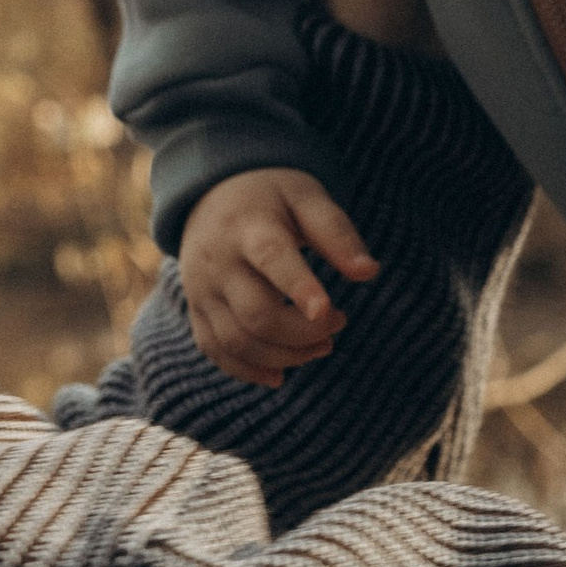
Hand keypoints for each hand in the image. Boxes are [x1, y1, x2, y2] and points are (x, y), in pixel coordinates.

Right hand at [180, 167, 378, 386]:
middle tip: (340, 322)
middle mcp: (217, 262)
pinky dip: (247, 371)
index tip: (328, 311)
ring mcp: (202, 290)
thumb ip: (336, 234)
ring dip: (284, 357)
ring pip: (237, 341)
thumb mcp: (307, 198)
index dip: (299, 287)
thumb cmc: (272, 196)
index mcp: (248, 227)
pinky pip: (215, 351)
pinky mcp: (197, 310)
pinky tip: (280, 374)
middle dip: (304, 332)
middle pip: (256, 314)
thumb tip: (368, 272)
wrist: (211, 192)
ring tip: (320, 346)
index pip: (271, 259)